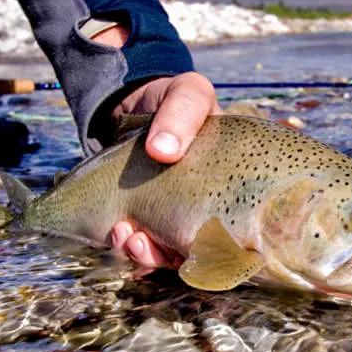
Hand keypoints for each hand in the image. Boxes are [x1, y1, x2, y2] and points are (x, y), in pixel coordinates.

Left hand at [108, 72, 221, 266]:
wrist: (137, 100)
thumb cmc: (176, 101)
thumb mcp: (187, 94)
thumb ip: (181, 114)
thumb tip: (163, 151)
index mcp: (226, 190)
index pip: (236, 233)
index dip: (220, 251)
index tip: (195, 251)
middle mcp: (200, 211)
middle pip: (193, 252)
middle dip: (164, 257)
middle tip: (143, 242)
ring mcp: (168, 216)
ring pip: (162, 253)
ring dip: (142, 254)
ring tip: (125, 236)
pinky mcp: (138, 216)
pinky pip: (136, 243)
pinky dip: (124, 244)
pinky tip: (115, 231)